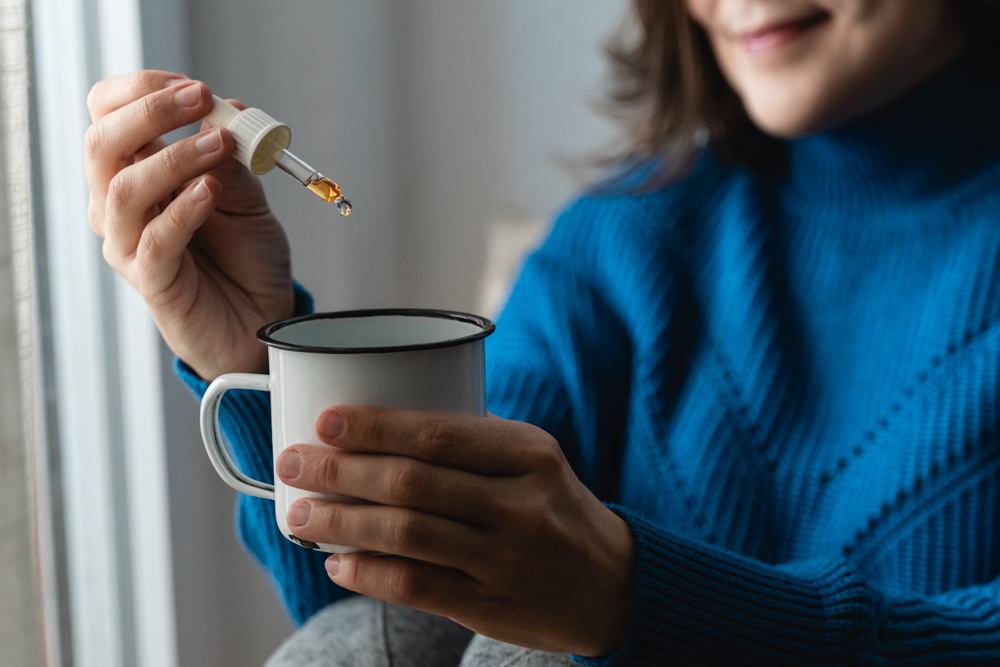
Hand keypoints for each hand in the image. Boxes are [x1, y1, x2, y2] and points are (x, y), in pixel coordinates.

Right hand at [85, 70, 293, 379]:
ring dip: (174, 159)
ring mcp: (129, 243)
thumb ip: (233, 160)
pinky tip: (209, 193)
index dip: (142, 92)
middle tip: (199, 97)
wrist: (263, 317)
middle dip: (149, 112)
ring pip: (123, 190)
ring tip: (219, 146)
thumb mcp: (248, 199)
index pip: (108, 116)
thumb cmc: (247, 257)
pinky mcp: (151, 280)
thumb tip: (225, 111)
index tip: (194, 87)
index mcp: (137, 172)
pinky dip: (182, 210)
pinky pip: (152, 241)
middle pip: (102, 143)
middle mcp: (121, 205)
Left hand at [275, 407, 636, 656]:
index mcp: (529, 455)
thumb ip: (473, 442)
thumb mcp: (534, 459)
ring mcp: (505, 560)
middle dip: (341, 472)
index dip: (376, 427)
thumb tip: (380, 424)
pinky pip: (416, 587)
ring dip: (342, 524)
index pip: (439, 434)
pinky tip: (337, 562)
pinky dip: (368, 574)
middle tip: (293, 463)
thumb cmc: (555, 507)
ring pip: (406, 537)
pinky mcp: (490, 606)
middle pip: (413, 484)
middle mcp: (520, 506)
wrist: (611, 584)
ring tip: (299, 515)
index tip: (326, 420)